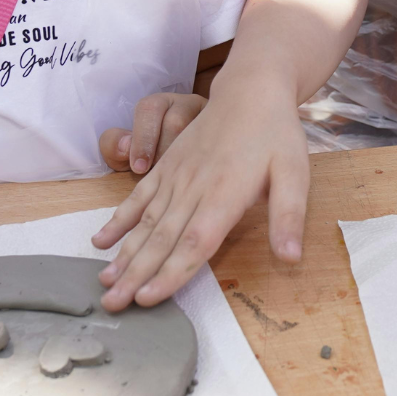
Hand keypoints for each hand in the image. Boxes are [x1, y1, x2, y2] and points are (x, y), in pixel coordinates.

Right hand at [91, 78, 309, 311]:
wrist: (250, 90)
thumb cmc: (275, 134)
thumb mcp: (295, 172)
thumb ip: (288, 216)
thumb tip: (290, 258)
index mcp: (225, 194)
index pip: (195, 243)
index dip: (171, 273)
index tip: (148, 300)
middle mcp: (194, 188)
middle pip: (162, 239)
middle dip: (136, 275)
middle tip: (112, 305)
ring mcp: (176, 176)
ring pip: (146, 222)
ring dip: (124, 255)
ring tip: (104, 283)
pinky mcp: (167, 167)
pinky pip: (138, 196)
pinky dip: (118, 220)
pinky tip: (101, 241)